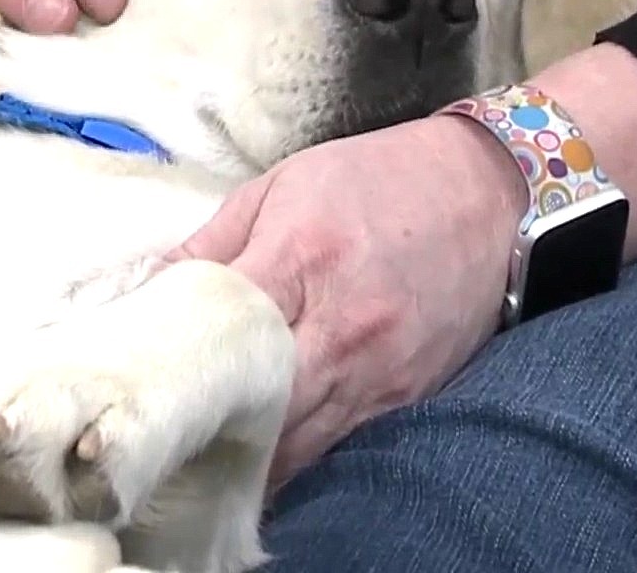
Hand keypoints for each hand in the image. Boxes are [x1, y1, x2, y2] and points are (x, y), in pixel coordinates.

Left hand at [166, 114, 527, 482]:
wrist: (491, 193)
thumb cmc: (380, 180)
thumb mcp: (282, 186)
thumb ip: (213, 243)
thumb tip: (150, 291)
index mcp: (300, 258)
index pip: (220, 332)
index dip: (175, 360)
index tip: (145, 374)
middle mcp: (343, 325)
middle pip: (256, 408)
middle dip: (210, 426)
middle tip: (173, 428)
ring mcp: (380, 371)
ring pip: (298, 447)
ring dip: (253, 456)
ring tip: (214, 448)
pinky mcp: (409, 397)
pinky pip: (343, 446)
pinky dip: (304, 452)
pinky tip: (275, 446)